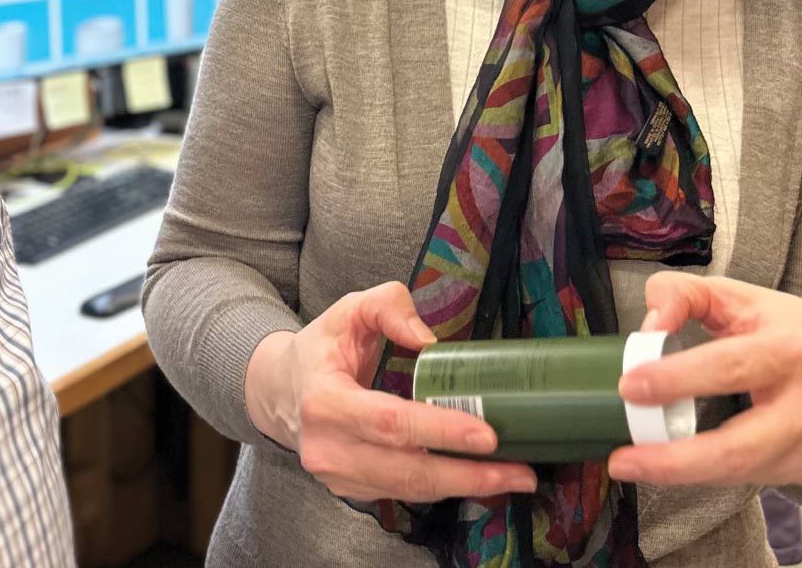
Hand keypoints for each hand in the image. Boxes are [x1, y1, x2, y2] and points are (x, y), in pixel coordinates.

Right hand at [243, 281, 536, 502]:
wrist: (280, 390)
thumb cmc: (322, 348)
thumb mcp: (349, 310)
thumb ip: (388, 307)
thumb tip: (428, 340)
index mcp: (324, 400)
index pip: (390, 423)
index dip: (441, 431)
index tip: (488, 435)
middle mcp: (328, 448)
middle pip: (408, 471)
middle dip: (469, 474)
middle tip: (520, 471)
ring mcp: (338, 476)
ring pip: (410, 491)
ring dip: (465, 487)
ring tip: (512, 477)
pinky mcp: (351, 490)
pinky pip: (404, 494)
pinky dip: (444, 488)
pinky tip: (478, 479)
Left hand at [608, 273, 801, 487]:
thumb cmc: (785, 327)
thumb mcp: (737, 295)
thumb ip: (683, 294)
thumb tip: (649, 326)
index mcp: (791, 347)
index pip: (728, 367)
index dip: (676, 379)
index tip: (629, 387)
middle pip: (738, 447)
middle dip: (675, 459)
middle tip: (623, 458)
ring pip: (739, 472)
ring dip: (680, 475)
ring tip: (632, 466)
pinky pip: (746, 478)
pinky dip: (704, 474)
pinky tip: (671, 466)